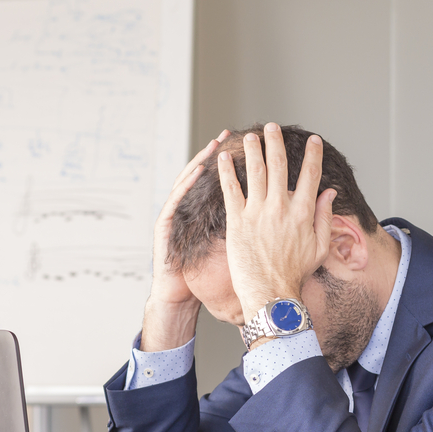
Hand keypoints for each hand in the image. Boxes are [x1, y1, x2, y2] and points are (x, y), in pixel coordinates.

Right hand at [141, 130, 229, 350]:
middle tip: (229, 135)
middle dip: (217, 154)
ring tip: (213, 146)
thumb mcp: (227, 250)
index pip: (222, 184)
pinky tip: (196, 171)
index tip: (250, 147)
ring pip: (187, 181)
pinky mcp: (166, 226)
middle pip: (204, 176)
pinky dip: (186, 184)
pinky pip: (176, 201)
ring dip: (200, 162)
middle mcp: (190, 210)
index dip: (233, 165)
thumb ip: (241, 230)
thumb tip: (267, 218)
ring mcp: (177, 216)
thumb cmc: (204, 279)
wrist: (179, 296)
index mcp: (209, 217)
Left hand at [218, 123, 335, 323]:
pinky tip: (223, 158)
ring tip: (250, 136)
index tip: (313, 140)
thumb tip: (330, 193)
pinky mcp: (237, 221)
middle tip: (273, 127)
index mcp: (302, 212)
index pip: (310, 175)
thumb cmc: (295, 274)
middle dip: (276, 142)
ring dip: (252, 150)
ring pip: (255, 171)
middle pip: (279, 165)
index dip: (313, 155)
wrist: (271, 293)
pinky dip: (226, 171)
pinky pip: (231, 189)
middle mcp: (281, 207)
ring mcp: (258, 213)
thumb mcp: (319, 247)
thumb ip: (324, 216)